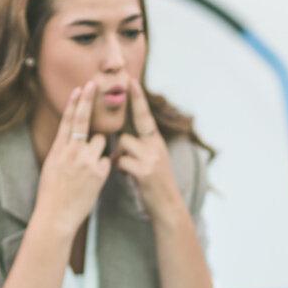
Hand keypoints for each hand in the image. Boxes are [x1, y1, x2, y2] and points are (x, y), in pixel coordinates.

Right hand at [34, 80, 110, 234]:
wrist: (56, 215)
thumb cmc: (52, 194)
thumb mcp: (52, 167)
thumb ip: (64, 151)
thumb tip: (72, 138)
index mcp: (58, 149)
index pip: (67, 120)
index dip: (75, 103)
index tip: (80, 88)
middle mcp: (72, 151)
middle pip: (83, 120)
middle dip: (88, 101)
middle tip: (93, 83)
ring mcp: (86, 160)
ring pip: (101, 141)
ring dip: (99, 149)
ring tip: (88, 168)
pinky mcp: (99, 172)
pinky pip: (107, 161)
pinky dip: (103, 168)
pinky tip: (93, 181)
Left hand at [114, 78, 182, 215]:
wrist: (168, 207)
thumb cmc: (155, 185)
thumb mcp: (152, 162)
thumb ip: (140, 148)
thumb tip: (121, 140)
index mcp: (156, 142)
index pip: (145, 116)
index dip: (138, 98)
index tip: (131, 80)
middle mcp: (156, 146)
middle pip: (132, 125)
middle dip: (131, 106)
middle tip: (127, 81)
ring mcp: (151, 158)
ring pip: (123, 143)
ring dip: (119, 154)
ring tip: (126, 168)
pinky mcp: (144, 171)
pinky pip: (121, 160)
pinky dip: (119, 168)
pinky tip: (127, 175)